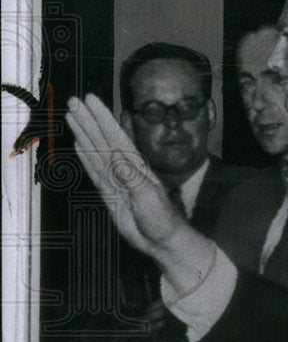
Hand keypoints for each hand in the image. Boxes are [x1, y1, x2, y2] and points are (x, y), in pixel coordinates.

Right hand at [66, 94, 184, 255]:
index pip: (115, 136)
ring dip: (84, 133)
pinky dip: (85, 157)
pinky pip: (94, 171)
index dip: (102, 117)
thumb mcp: (148, 198)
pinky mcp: (109, 193)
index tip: (91, 100)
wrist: (162, 241)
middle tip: (74, 101)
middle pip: (102, 139)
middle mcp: (124, 169)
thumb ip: (132, 179)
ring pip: (95, 151)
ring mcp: (115, 179)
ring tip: (72, 115)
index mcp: (136, 166)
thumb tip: (117, 158)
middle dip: (88, 119)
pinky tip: (78, 143)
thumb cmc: (162, 220)